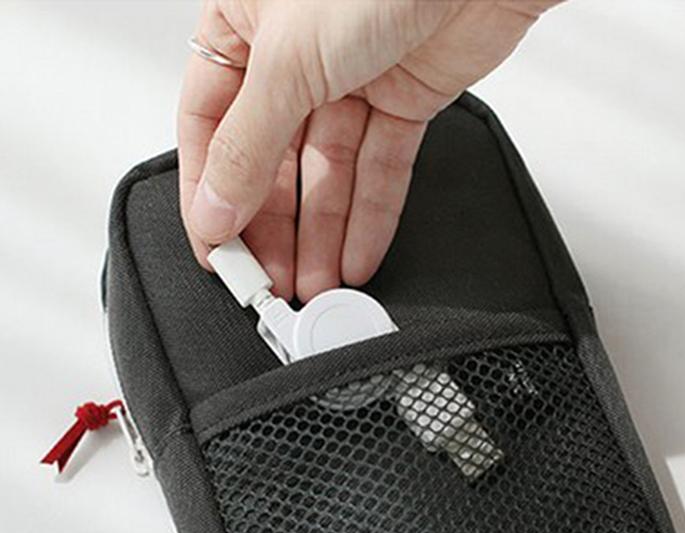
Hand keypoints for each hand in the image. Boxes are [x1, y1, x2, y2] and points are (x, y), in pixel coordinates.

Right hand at [178, 0, 558, 300]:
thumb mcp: (287, 60)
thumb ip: (248, 144)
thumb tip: (215, 207)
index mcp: (243, 27)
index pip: (209, 127)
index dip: (210, 195)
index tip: (219, 250)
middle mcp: (295, 57)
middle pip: (272, 160)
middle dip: (274, 227)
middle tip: (272, 279)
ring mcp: (352, 77)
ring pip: (329, 172)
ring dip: (323, 233)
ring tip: (317, 283)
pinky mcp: (405, 97)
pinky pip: (381, 167)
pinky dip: (372, 213)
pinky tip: (357, 253)